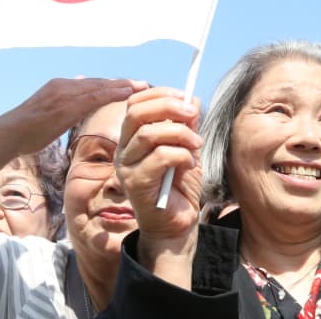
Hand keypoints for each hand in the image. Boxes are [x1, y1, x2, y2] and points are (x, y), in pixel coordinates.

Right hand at [0, 77, 147, 185]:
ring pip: (98, 87)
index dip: (114, 85)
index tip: (132, 86)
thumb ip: (69, 105)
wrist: (7, 134)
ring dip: (121, 86)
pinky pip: (91, 97)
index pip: (93, 84)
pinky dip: (110, 94)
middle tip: (144, 84)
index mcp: (62, 87)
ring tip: (140, 86)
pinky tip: (124, 94)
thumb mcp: (52, 114)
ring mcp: (62, 93)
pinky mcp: (62, 106)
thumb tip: (85, 99)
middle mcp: (63, 85)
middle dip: (122, 83)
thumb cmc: (29, 129)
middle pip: (99, 82)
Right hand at [116, 87, 201, 287]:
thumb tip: (192, 100)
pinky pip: (160, 157)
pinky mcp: (136, 184)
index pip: (135, 104)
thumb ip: (187, 127)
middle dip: (168, 107)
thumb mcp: (187, 150)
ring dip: (180, 134)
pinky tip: (189, 166)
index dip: (160, 94)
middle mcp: (124, 151)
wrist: (177, 226)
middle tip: (192, 114)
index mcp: (132, 139)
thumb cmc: (180, 189)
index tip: (185, 96)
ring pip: (149, 134)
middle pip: (136, 113)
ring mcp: (126, 168)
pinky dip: (181, 155)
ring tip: (196, 146)